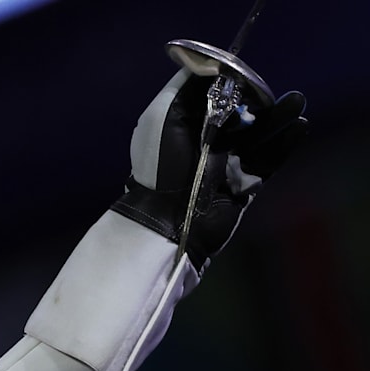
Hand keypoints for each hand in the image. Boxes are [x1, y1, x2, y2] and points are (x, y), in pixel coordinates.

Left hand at [110, 68, 307, 271]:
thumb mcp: (164, 117)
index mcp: (186, 125)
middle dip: (259, 101)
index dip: (231, 86)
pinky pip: (269, 159)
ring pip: (260, 135)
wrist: (169, 216)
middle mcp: (208, 142)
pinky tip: (299, 126)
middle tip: (270, 93)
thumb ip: (187, 88)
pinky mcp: (245, 183)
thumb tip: (211, 63)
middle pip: (242, 114)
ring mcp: (228, 163)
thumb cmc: (161, 166)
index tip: (244, 78)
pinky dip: (285, 143)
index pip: (216, 97)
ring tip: (297, 101)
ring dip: (279, 117)